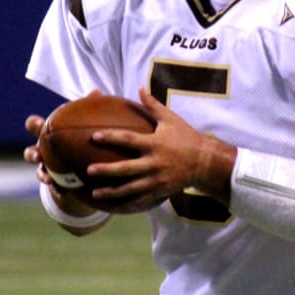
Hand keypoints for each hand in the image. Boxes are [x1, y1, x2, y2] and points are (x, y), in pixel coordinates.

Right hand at [24, 91, 104, 216]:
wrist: (82, 166)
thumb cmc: (81, 138)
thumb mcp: (86, 125)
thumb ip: (89, 109)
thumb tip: (97, 92)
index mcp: (47, 135)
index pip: (34, 127)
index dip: (33, 125)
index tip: (37, 124)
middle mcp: (43, 152)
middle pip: (30, 152)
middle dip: (32, 153)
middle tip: (38, 154)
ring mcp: (47, 170)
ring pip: (39, 173)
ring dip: (41, 175)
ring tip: (48, 178)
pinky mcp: (56, 185)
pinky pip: (54, 188)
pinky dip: (58, 189)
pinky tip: (64, 191)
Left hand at [86, 87, 231, 212]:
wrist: (205, 162)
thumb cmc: (186, 137)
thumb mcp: (171, 119)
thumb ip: (153, 105)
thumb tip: (140, 87)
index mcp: (154, 144)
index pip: (128, 139)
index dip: (111, 137)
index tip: (94, 136)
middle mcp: (154, 163)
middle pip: (126, 169)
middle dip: (107, 170)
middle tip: (89, 170)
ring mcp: (157, 179)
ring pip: (131, 188)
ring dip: (113, 192)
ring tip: (95, 194)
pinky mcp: (160, 191)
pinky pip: (142, 200)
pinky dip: (127, 204)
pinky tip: (114, 206)